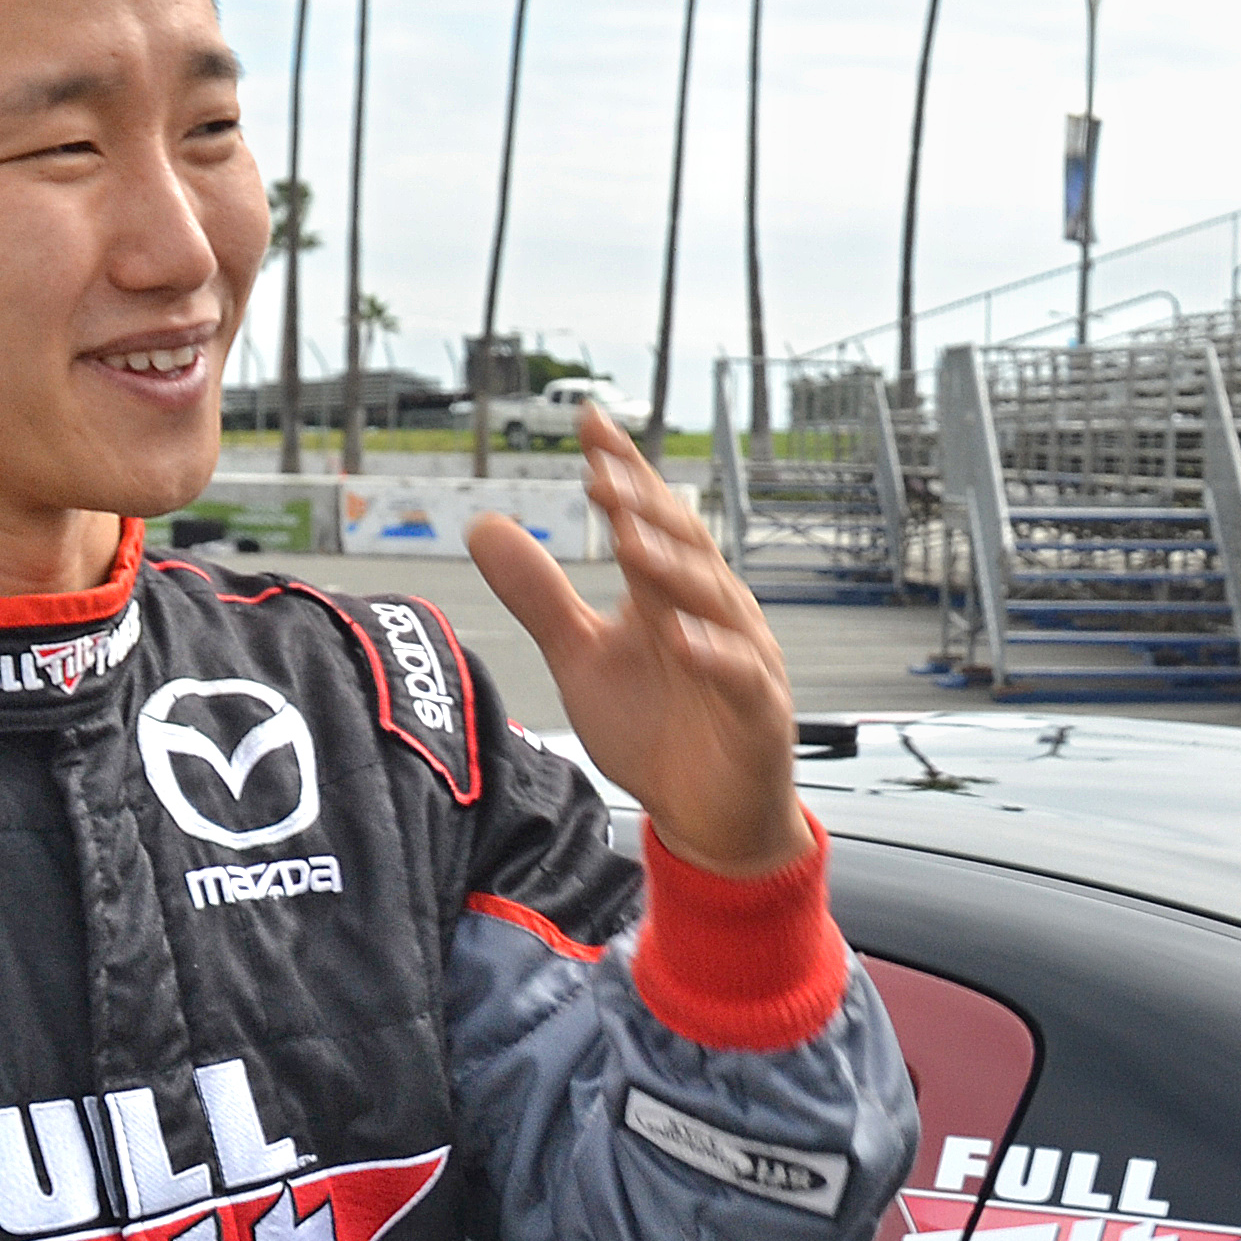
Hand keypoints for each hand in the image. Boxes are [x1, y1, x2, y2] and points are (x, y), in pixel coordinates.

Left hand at [466, 404, 804, 875]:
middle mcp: (710, 614)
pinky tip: (683, 636)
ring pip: (713, 601)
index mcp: (667, 593)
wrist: (708, 816)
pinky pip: (739, 675)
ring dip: (673, 569)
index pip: (646, 518)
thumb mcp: (581, 657)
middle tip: (602, 471)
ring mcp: (741, 660)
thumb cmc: (656, 730)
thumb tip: (482, 526)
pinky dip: (714, 655)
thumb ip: (539, 594)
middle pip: (682, 546)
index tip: (588, 423)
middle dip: (645, 507)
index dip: (621, 470)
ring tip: (631, 538)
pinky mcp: (758, 712)